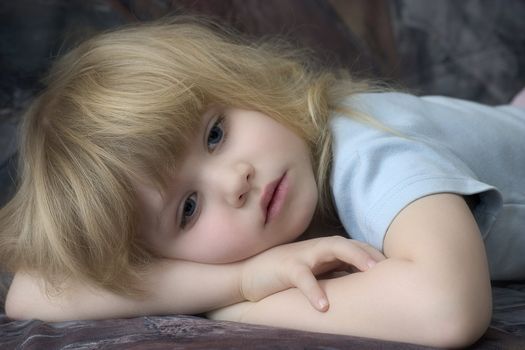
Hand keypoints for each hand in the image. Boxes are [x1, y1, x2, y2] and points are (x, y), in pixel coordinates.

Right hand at [240, 236, 384, 311]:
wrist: (247, 275)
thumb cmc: (283, 275)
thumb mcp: (312, 274)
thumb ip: (333, 274)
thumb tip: (359, 287)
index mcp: (324, 252)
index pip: (355, 247)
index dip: (375, 254)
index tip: (398, 266)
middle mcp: (317, 249)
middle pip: (349, 242)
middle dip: (371, 251)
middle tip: (392, 265)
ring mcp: (302, 255)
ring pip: (331, 248)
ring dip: (353, 257)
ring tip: (371, 271)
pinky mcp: (286, 268)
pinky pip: (303, 277)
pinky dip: (314, 290)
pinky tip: (323, 306)